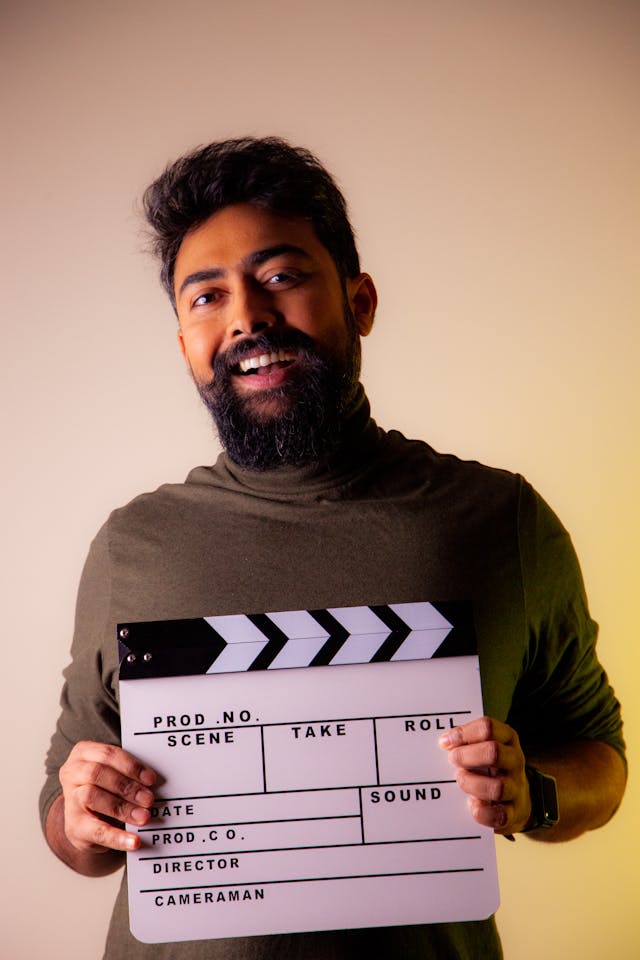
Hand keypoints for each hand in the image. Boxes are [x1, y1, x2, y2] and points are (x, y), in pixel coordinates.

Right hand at [58, 741, 156, 853]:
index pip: (107, 754)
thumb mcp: (116, 774)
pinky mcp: (73, 826)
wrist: (89, 820)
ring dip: (122, 808)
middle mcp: (72, 772)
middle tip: (149, 799)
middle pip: (97, 773)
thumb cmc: (107, 788)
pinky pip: (95, 830)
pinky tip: (134, 841)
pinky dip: (117, 837)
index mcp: (84, 753)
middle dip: (126, 786)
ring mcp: (70, 799)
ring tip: (143, 817)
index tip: (151, 778)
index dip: (130, 766)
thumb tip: (156, 782)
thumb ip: (130, 774)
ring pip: (91, 796)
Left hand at [438, 716, 531, 834]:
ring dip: (472, 784)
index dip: (463, 733)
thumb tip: (444, 742)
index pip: (487, 728)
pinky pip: (499, 815)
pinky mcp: (514, 813)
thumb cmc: (492, 769)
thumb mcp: (485, 748)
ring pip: (497, 787)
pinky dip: (482, 812)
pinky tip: (472, 805)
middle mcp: (515, 761)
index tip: (445, 742)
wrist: (518, 801)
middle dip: (466, 756)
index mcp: (507, 740)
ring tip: (461, 781)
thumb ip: (467, 742)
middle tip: (452, 760)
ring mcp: (517, 788)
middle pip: (494, 752)